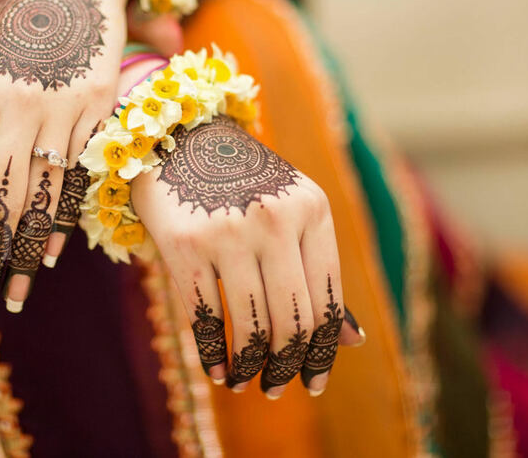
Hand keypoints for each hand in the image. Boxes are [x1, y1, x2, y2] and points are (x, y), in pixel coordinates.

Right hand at [130, 117, 364, 397]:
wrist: (176, 139)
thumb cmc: (241, 183)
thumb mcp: (291, 212)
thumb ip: (318, 271)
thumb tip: (351, 342)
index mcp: (312, 209)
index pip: (327, 301)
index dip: (323, 352)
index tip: (314, 381)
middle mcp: (275, 218)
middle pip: (293, 321)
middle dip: (286, 366)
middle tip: (275, 388)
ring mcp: (228, 230)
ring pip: (251, 325)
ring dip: (250, 367)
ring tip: (246, 382)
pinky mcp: (184, 244)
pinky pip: (205, 317)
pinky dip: (213, 354)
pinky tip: (217, 370)